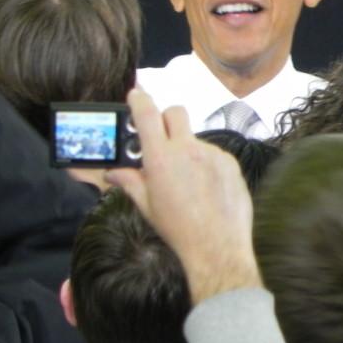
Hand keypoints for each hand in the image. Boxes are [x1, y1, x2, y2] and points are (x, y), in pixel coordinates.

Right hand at [106, 88, 260, 302]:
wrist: (217, 247)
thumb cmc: (179, 230)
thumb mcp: (147, 206)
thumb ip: (130, 182)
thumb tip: (113, 173)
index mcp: (161, 159)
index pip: (147, 114)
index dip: (139, 99)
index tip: (136, 94)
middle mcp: (187, 150)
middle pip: (175, 113)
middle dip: (165, 119)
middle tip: (160, 138)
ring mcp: (212, 154)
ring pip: (195, 137)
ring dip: (187, 149)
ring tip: (186, 180)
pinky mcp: (230, 163)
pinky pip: (213, 154)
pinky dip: (206, 164)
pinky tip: (205, 188)